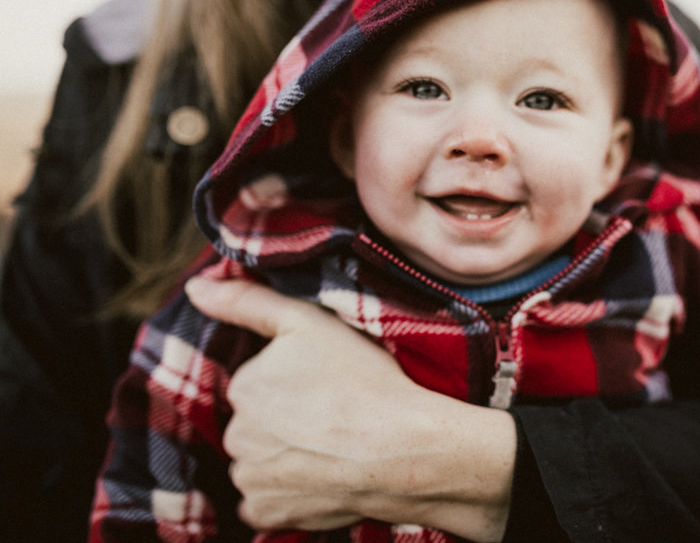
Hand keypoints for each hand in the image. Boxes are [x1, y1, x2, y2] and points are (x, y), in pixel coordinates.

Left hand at [184, 276, 516, 540]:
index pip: (261, 384)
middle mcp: (235, 435)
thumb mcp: (307, 321)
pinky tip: (320, 476)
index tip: (328, 385)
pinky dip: (286, 494)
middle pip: (258, 425)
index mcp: (243, 386)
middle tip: (334, 415)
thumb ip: (247, 301)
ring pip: (260, 463)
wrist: (402, 449)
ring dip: (284, 459)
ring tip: (332, 447)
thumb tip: (195, 287)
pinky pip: (266, 503)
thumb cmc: (361, 381)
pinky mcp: (267, 514)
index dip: (295, 383)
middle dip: (285, 422)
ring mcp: (250, 479)